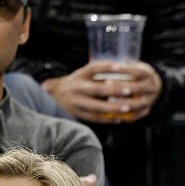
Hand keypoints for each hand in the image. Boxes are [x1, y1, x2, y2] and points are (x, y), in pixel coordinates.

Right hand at [42, 60, 162, 123]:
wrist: (54, 95)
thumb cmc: (76, 83)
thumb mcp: (83, 73)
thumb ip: (99, 72)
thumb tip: (122, 68)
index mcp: (79, 75)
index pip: (93, 68)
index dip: (107, 67)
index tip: (120, 67)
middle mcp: (77, 87)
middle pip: (97, 89)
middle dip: (114, 90)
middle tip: (130, 90)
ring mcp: (77, 102)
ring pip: (97, 106)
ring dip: (114, 108)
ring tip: (128, 108)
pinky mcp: (79, 114)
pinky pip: (96, 118)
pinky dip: (108, 118)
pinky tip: (120, 118)